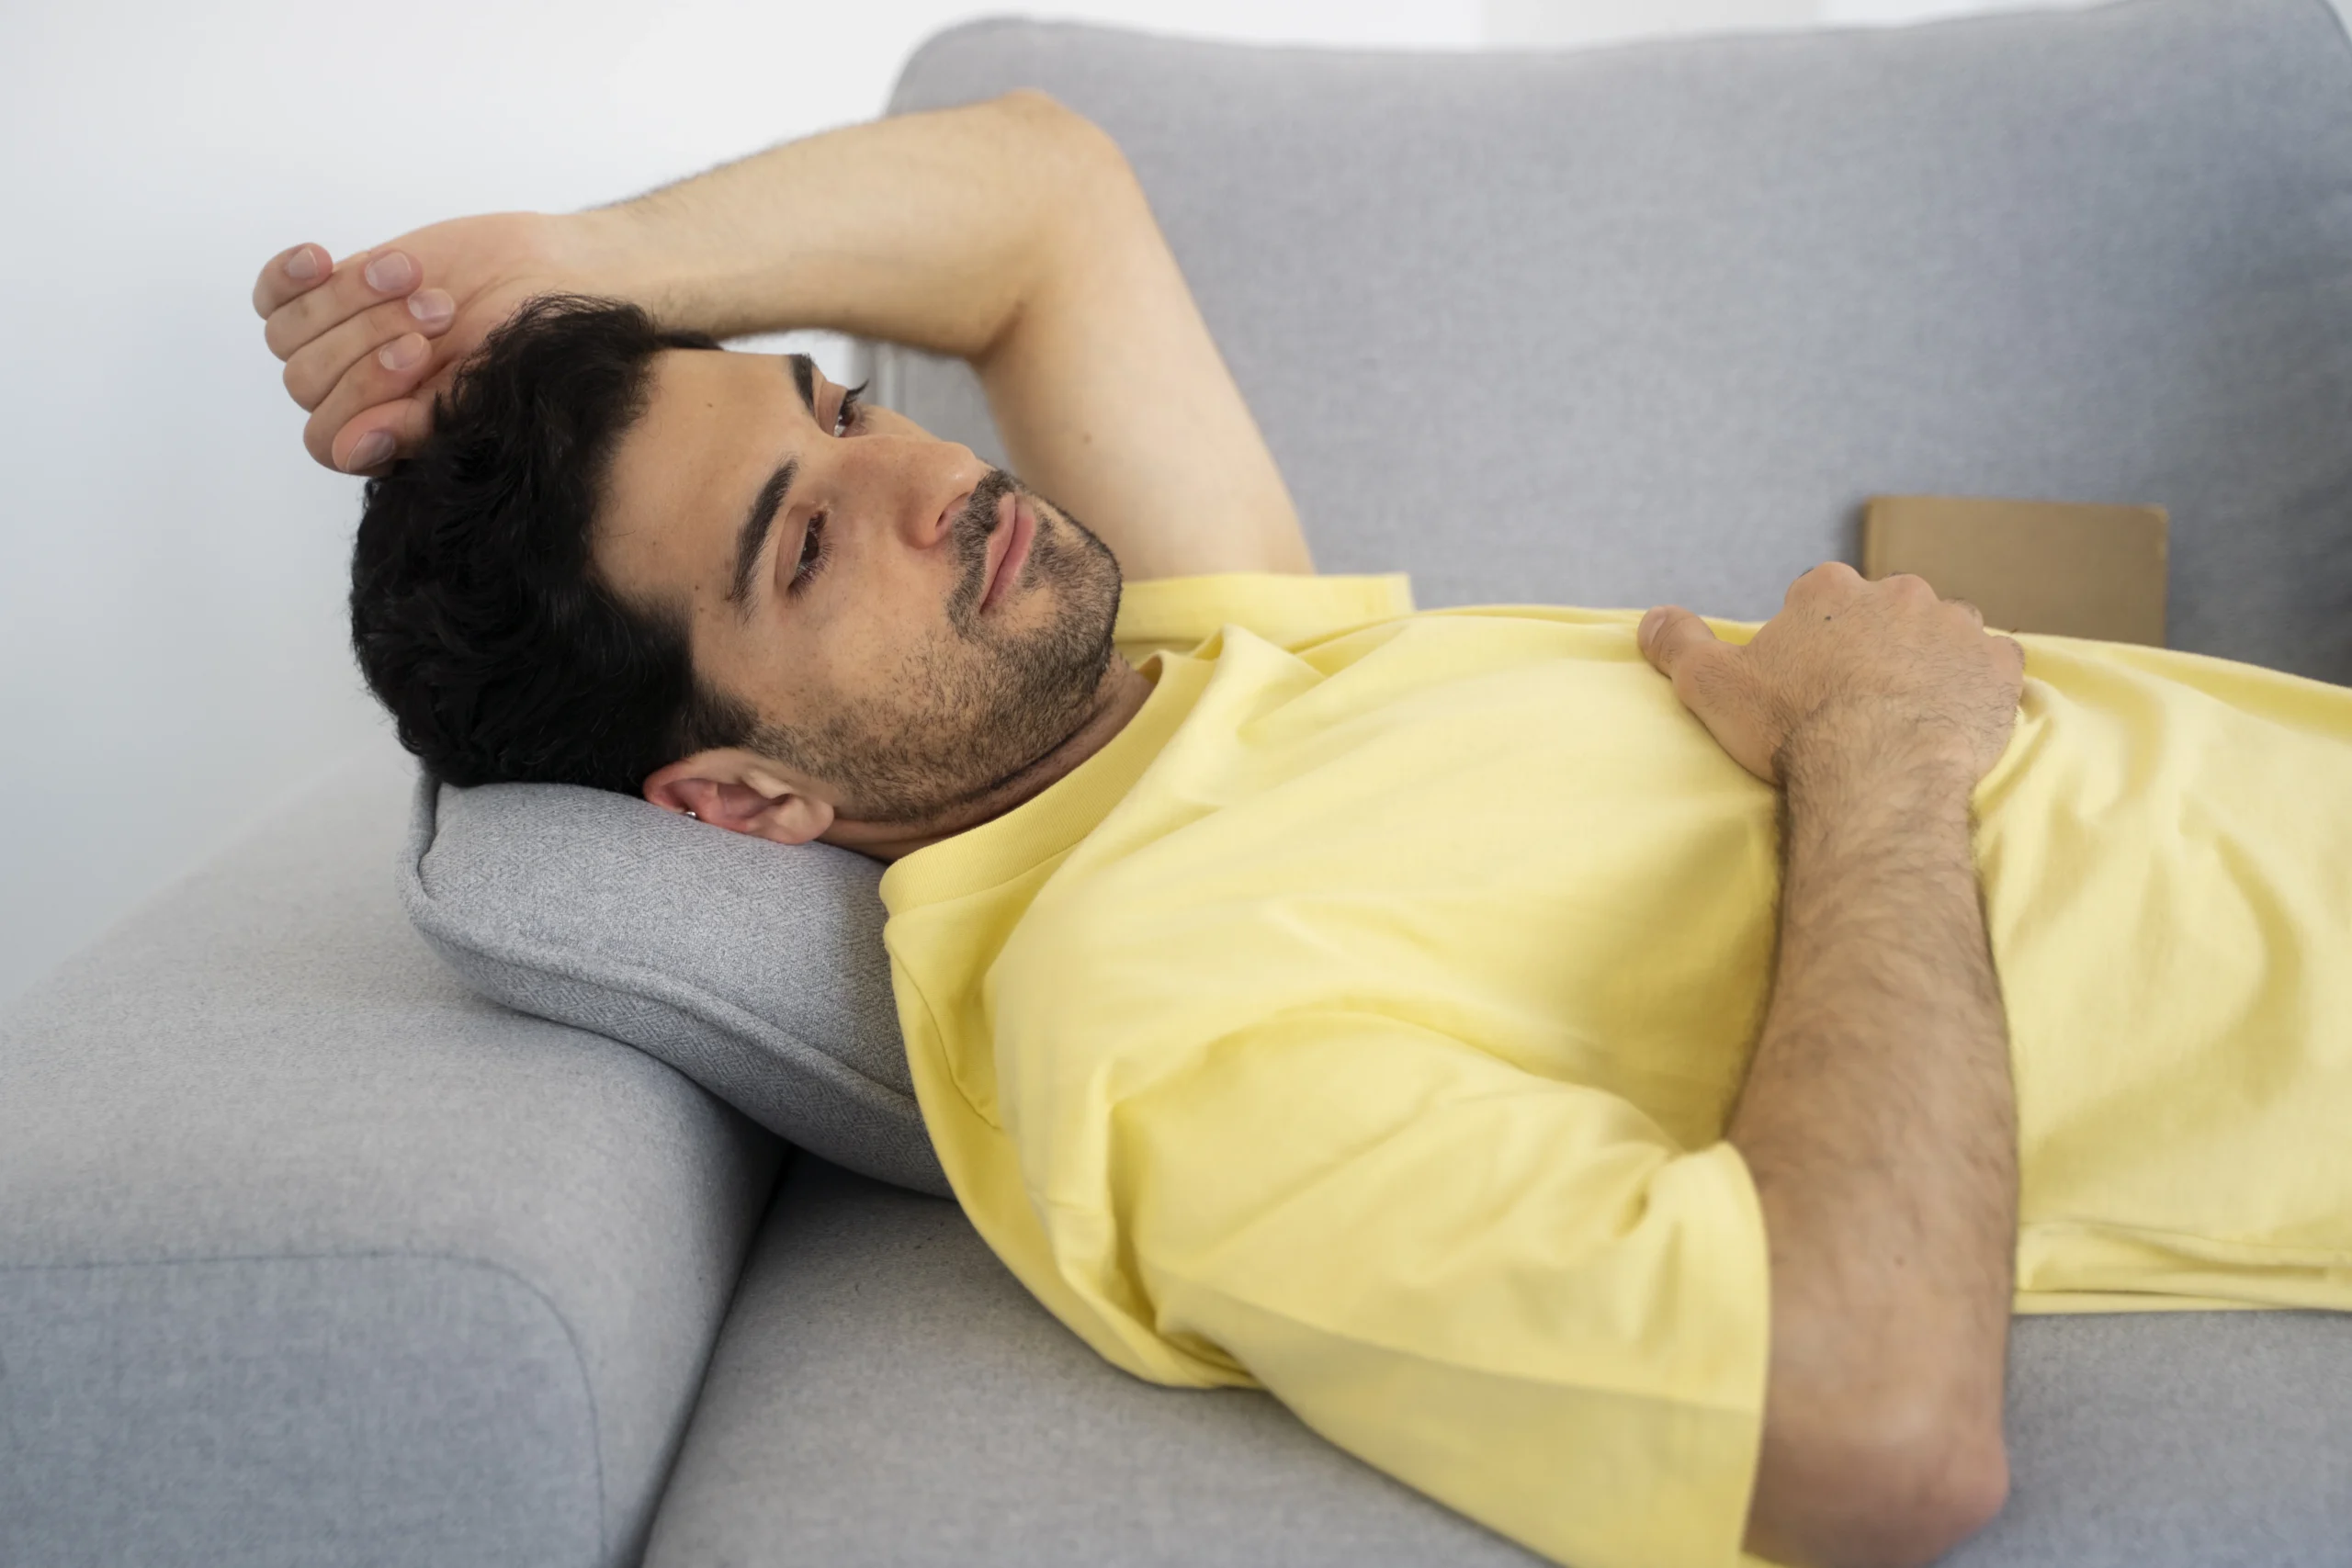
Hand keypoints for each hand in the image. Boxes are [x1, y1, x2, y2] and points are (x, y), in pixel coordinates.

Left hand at [252, 211, 601, 472]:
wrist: (544, 280)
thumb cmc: (525, 344)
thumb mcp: (482, 388)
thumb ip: (418, 423)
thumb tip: (352, 451)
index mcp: (386, 441)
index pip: (328, 438)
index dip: (363, 393)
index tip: (422, 352)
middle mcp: (353, 401)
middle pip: (305, 381)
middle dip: (371, 337)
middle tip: (440, 309)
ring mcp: (336, 347)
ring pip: (288, 336)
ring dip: (349, 299)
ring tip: (413, 275)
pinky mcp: (327, 295)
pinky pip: (271, 296)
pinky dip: (289, 276)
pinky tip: (321, 258)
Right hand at [1638, 562, 2024, 786]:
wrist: (1876, 772)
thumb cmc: (1791, 728)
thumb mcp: (1711, 686)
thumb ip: (1677, 644)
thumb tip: (1648, 619)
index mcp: (1829, 591)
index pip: (1821, 600)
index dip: (1814, 641)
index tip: (1808, 683)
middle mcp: (1898, 593)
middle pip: (1886, 612)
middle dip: (1876, 646)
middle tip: (1859, 702)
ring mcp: (1955, 627)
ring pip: (1944, 633)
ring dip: (1931, 660)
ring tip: (1910, 711)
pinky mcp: (1998, 666)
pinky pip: (1994, 666)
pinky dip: (1979, 685)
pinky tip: (1958, 716)